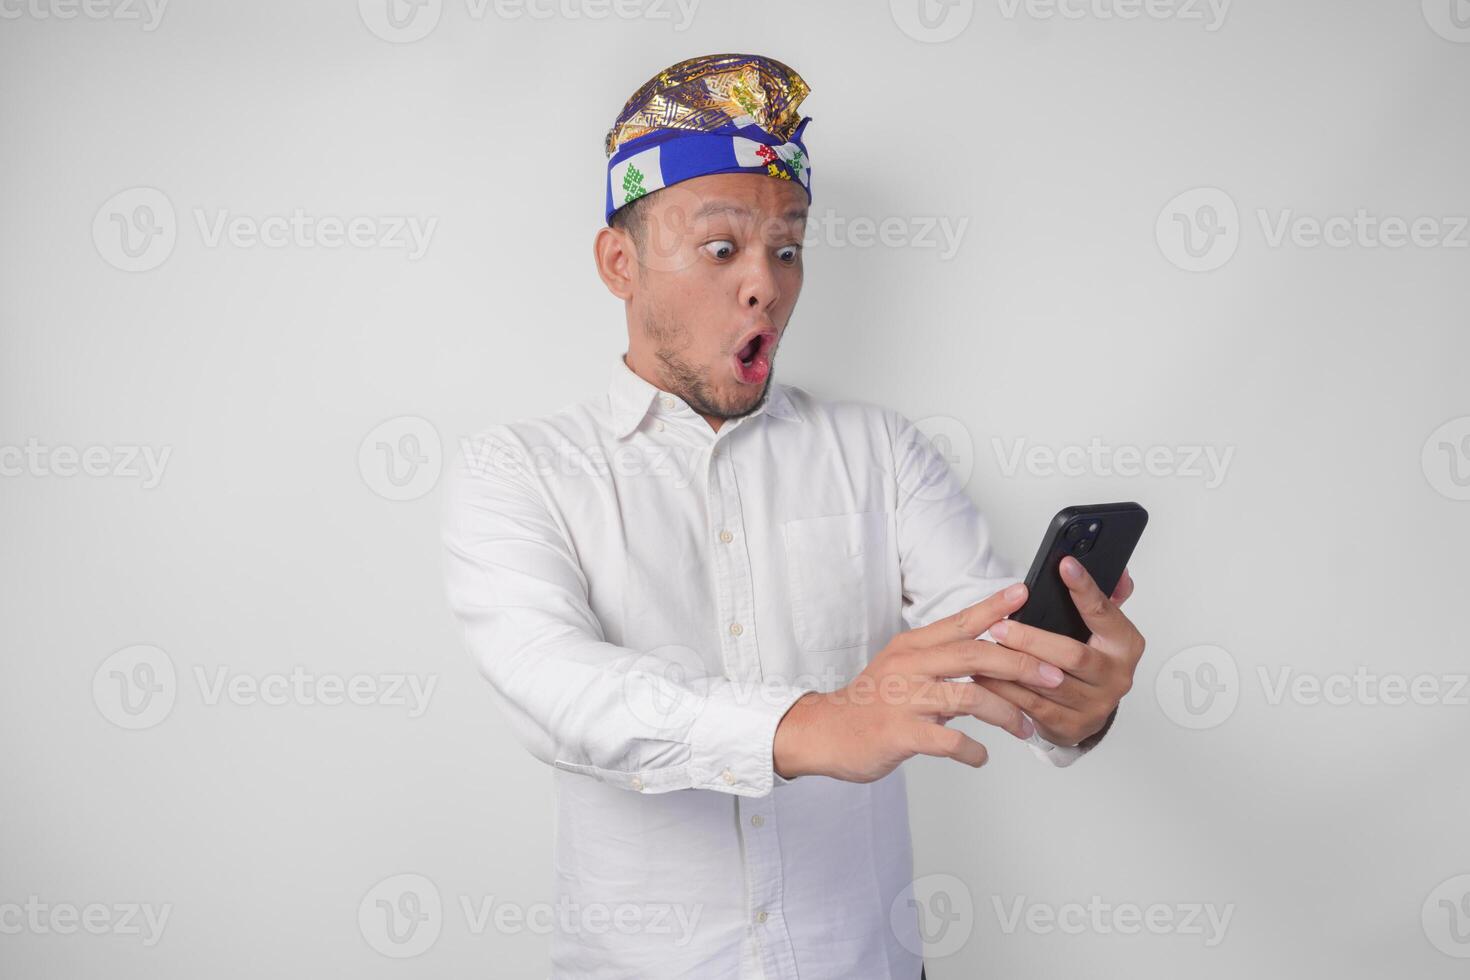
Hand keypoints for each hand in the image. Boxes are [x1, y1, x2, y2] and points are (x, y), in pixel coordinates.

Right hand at [772, 583, 1066, 781]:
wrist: (825, 731)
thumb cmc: (870, 702)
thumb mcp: (902, 667)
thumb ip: (940, 660)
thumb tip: (986, 656)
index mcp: (912, 647)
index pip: (960, 621)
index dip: (994, 608)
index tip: (1023, 594)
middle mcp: (910, 667)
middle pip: (974, 655)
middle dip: (1020, 664)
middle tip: (1052, 675)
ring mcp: (904, 700)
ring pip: (969, 698)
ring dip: (1006, 714)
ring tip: (1027, 727)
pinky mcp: (900, 733)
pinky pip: (949, 741)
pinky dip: (973, 751)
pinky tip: (983, 757)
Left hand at [973, 558, 1144, 746]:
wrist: (1087, 709)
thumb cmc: (1089, 659)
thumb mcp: (1099, 627)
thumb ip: (1105, 597)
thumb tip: (1118, 572)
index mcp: (1125, 644)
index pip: (1103, 612)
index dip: (1084, 588)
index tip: (1065, 566)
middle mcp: (1116, 676)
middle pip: (1071, 655)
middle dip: (1031, 639)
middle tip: (1001, 626)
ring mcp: (1095, 704)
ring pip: (1047, 683)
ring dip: (1012, 666)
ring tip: (985, 649)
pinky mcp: (1071, 725)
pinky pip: (1033, 707)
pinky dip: (1007, 690)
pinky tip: (988, 677)